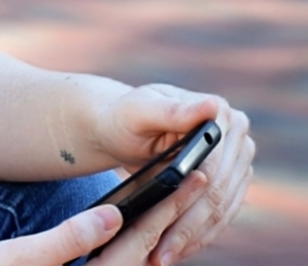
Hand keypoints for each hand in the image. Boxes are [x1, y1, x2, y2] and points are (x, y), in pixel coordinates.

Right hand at [0, 172, 207, 265]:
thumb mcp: (16, 259)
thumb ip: (68, 240)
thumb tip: (113, 215)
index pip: (138, 242)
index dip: (166, 207)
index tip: (191, 176)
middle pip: (149, 253)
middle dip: (173, 214)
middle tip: (199, 177)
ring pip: (138, 261)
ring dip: (159, 227)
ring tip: (177, 192)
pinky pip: (121, 264)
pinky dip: (138, 241)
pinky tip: (136, 219)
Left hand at [91, 83, 253, 265]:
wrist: (119, 125)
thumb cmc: (125, 114)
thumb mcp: (141, 110)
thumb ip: (175, 110)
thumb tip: (215, 105)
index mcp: (222, 114)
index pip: (215, 168)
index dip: (193, 200)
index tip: (167, 228)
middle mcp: (237, 137)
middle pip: (218, 193)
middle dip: (189, 228)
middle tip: (160, 256)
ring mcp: (237, 162)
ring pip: (221, 210)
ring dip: (194, 238)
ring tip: (163, 258)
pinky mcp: (230, 182)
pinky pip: (220, 215)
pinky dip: (198, 235)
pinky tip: (176, 250)